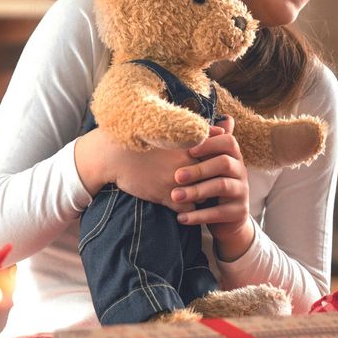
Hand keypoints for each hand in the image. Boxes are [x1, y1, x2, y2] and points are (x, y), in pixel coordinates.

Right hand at [76, 123, 228, 204]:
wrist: (112, 155)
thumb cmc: (142, 139)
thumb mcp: (171, 131)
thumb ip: (201, 130)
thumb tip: (224, 128)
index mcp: (190, 146)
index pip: (219, 156)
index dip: (218, 161)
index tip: (217, 163)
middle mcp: (187, 164)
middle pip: (214, 177)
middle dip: (214, 180)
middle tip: (211, 181)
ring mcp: (177, 182)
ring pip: (204, 194)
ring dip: (203, 195)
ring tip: (198, 193)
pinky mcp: (166, 197)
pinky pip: (188, 209)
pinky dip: (189, 210)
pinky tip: (185, 206)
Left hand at [171, 117, 249, 224]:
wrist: (228, 220)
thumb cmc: (212, 186)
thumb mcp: (209, 165)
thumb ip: (206, 146)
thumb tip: (207, 118)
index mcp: (233, 156)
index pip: (228, 142)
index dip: (209, 143)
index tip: (188, 150)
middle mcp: (241, 171)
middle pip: (223, 163)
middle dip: (199, 168)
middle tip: (176, 176)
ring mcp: (242, 191)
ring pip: (221, 186)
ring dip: (196, 191)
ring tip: (175, 197)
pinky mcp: (239, 211)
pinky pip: (219, 212)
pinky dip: (199, 216)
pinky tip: (182, 218)